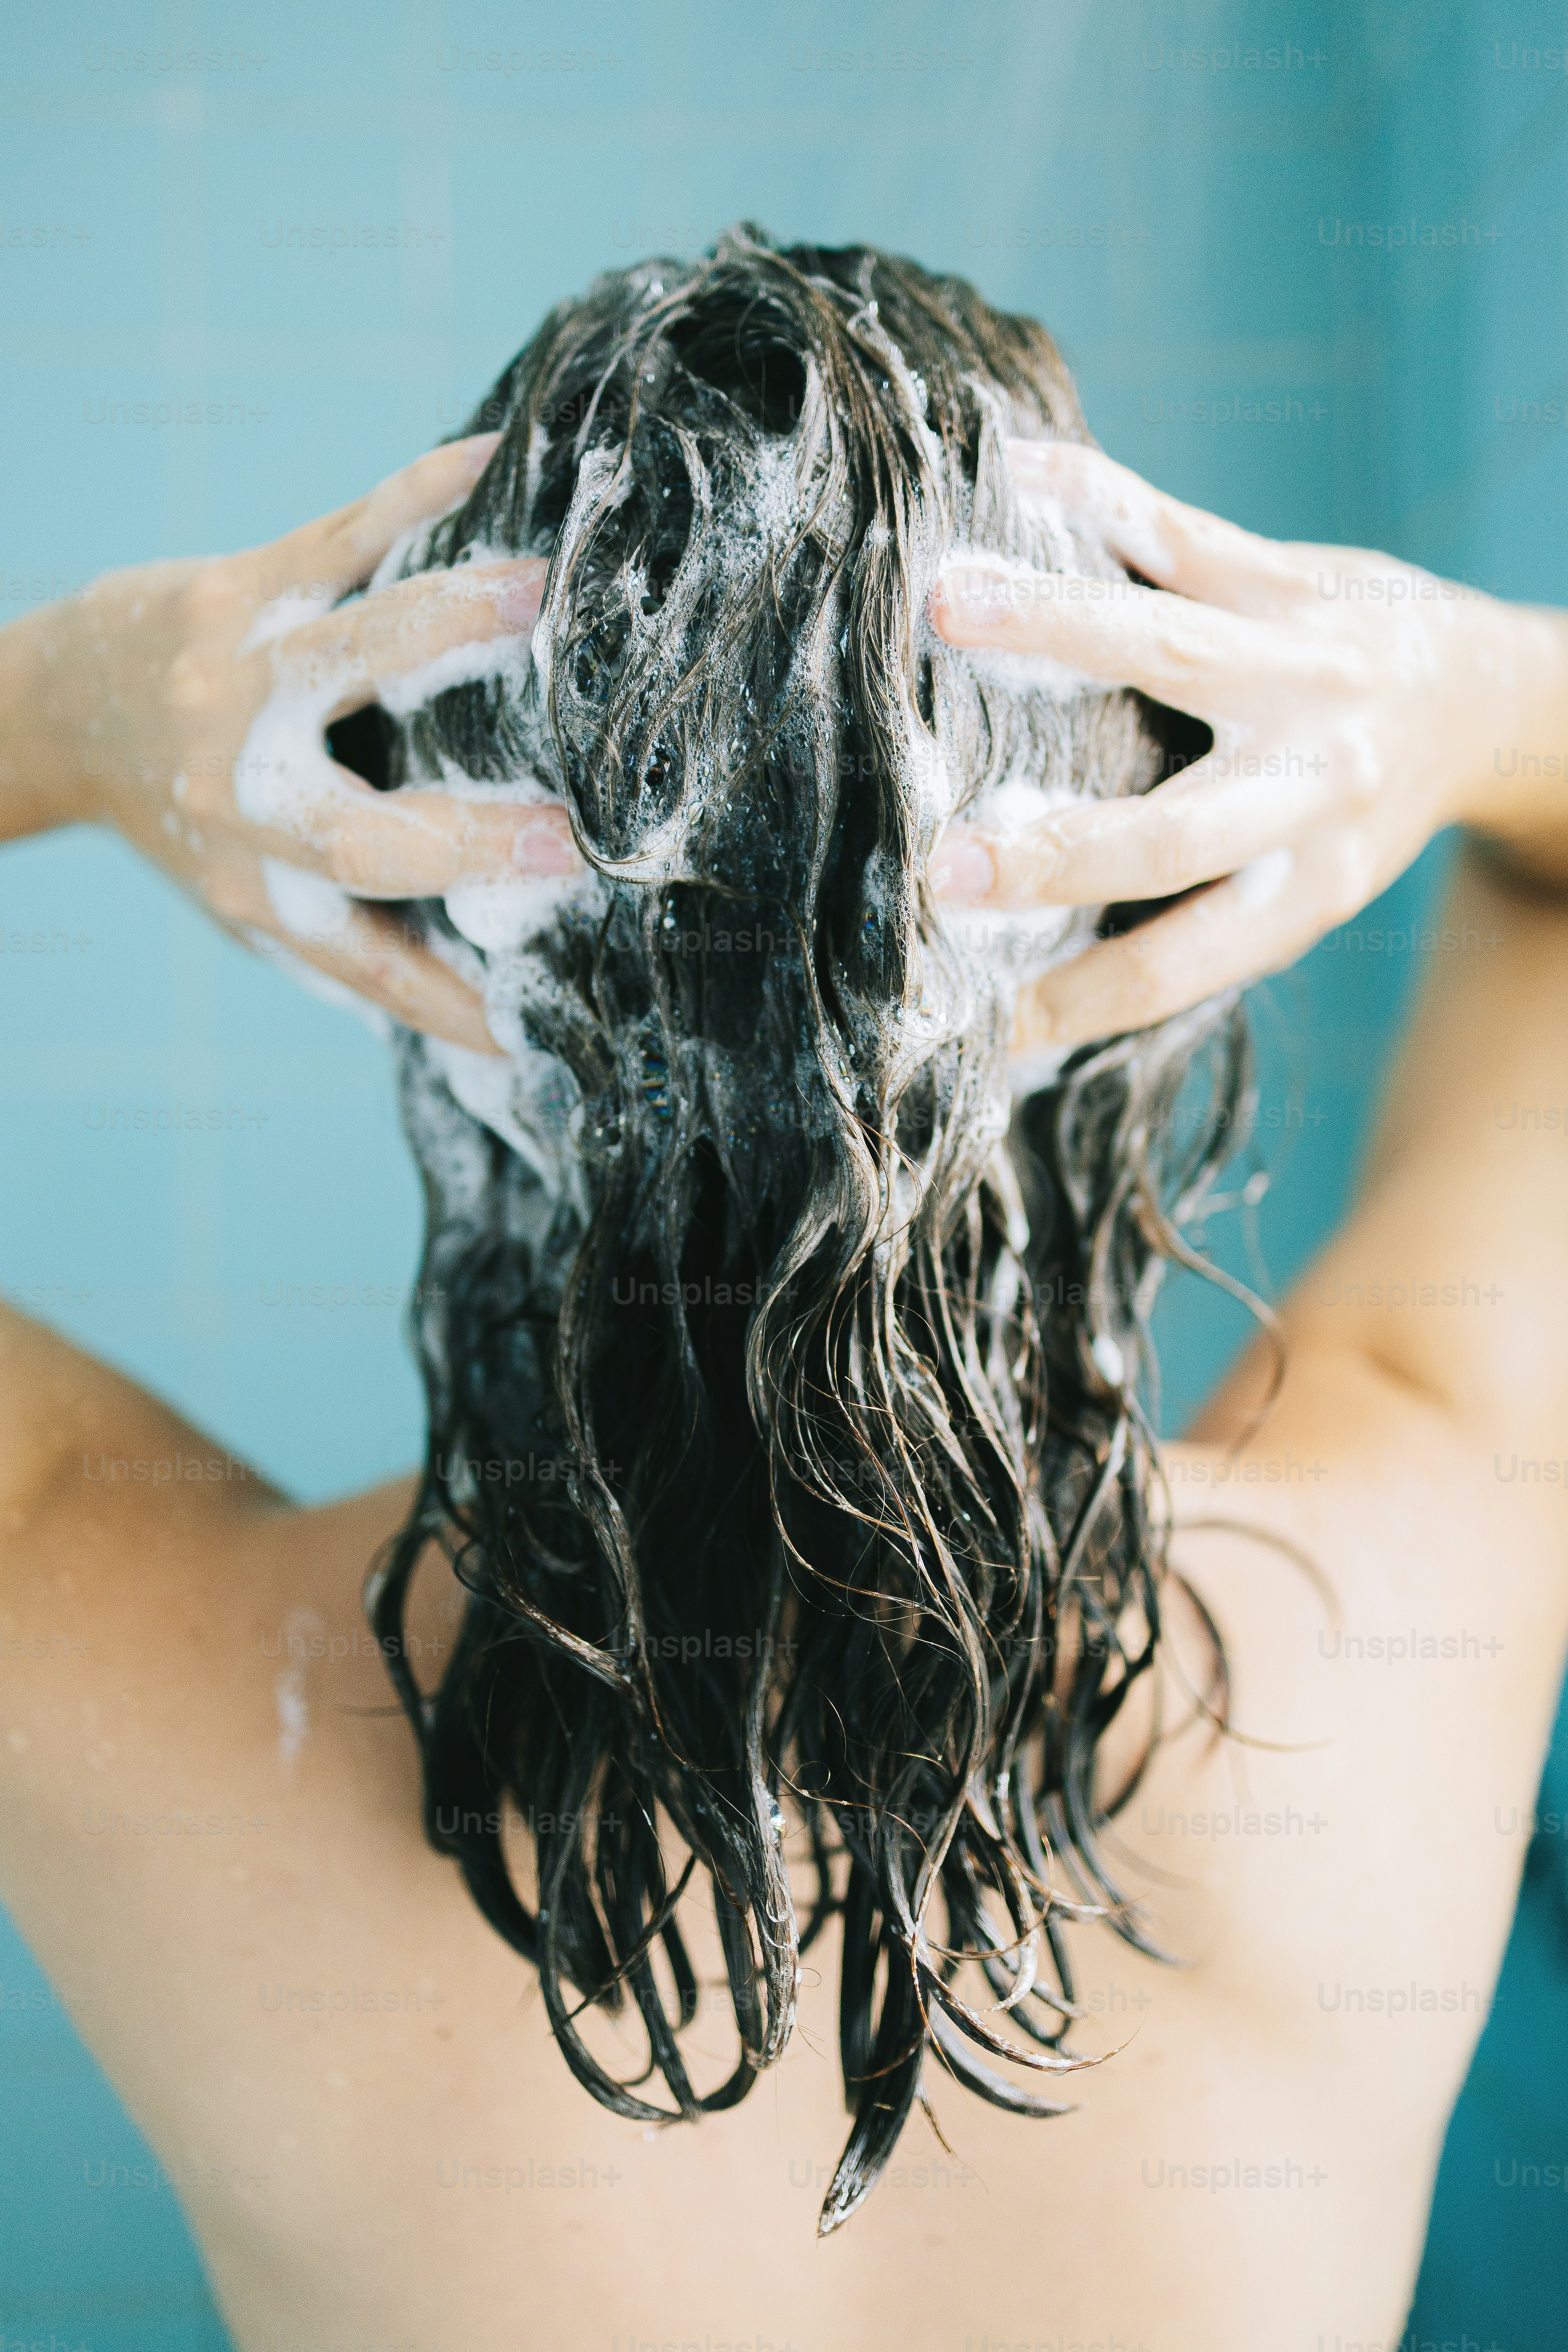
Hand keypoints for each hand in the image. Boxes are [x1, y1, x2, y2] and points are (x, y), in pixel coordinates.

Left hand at [0, 435, 576, 1052]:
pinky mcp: (235, 590)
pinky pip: (338, 537)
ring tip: (535, 597)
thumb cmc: (193, 817)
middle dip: (466, 843)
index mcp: (263, 886)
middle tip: (564, 840)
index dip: (446, 1005)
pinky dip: (416, 496)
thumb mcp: (255, 902)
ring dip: (448, 624)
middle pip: (361, 837)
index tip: (530, 1029)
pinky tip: (486, 460)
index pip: (367, 964)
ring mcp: (240, 683)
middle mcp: (247, 797)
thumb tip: (484, 1035)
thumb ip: (352, 958)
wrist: (61, 708)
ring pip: (352, 656)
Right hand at [927, 441, 1567, 1052]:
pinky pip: (1181, 532)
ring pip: (1168, 647)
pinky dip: (1094, 498)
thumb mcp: (1300, 888)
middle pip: (1171, 835)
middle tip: (944, 870)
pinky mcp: (1292, 578)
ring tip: (948, 603)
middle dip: (1054, 857)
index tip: (980, 1026)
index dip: (1074, 1003)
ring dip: (1051, 623)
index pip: (1175, 965)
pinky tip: (1014, 469)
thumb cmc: (1351, 813)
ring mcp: (1304, 670)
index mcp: (1304, 888)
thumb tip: (1027, 999)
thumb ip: (1188, 923)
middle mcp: (1311, 788)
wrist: (1483, 699)